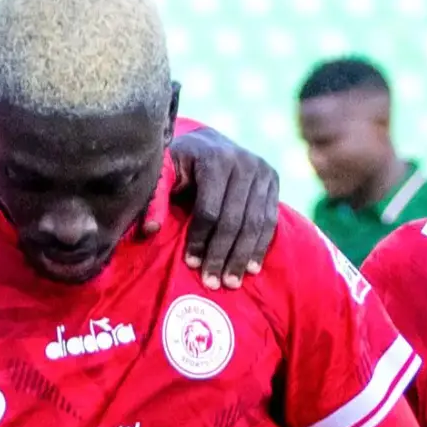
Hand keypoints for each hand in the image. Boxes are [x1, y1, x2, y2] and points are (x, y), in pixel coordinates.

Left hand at [162, 128, 279, 288]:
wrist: (208, 142)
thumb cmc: (179, 164)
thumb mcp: (163, 172)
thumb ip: (155, 196)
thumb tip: (152, 229)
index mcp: (214, 158)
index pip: (209, 209)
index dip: (199, 239)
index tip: (190, 263)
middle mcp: (243, 162)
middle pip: (233, 220)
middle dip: (221, 255)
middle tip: (213, 283)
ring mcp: (262, 170)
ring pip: (255, 223)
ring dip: (242, 257)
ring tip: (231, 282)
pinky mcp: (273, 179)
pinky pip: (269, 220)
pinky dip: (260, 246)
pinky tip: (251, 268)